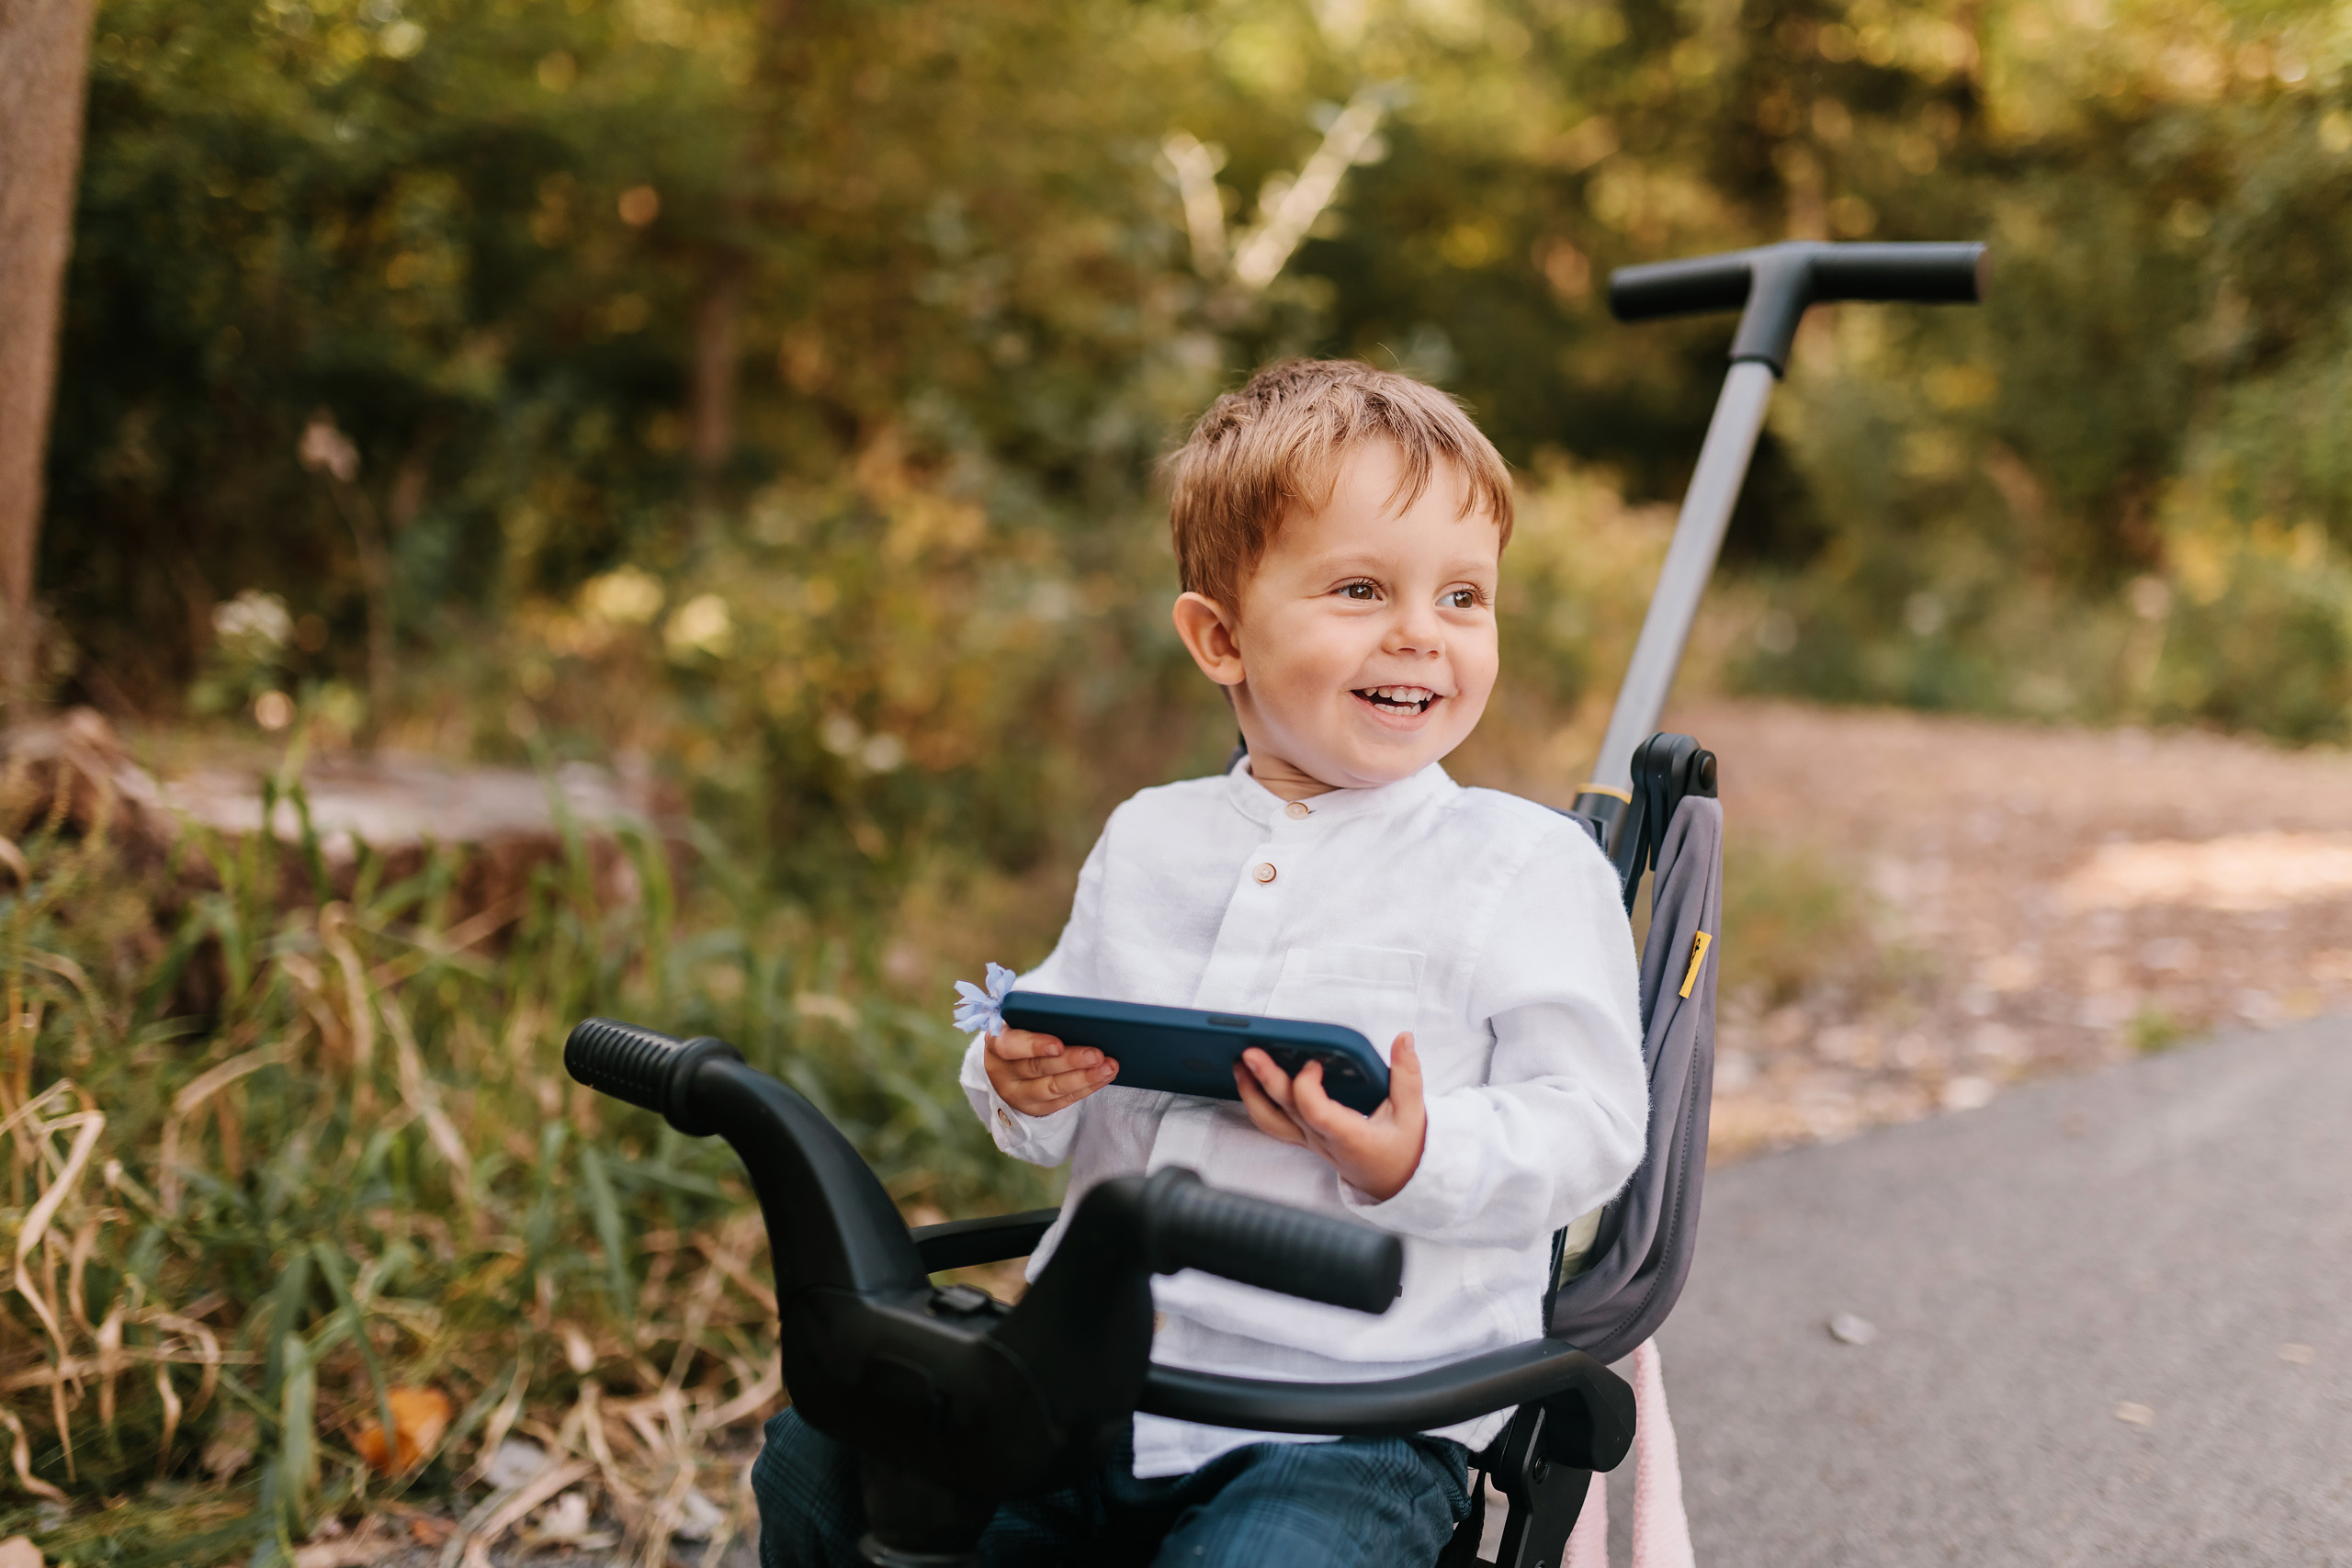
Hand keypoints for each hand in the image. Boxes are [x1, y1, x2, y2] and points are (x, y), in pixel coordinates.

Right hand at [984, 1026, 1117, 1117]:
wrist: (1013, 1061)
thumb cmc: (1025, 1030)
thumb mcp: (1023, 1020)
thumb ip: (1040, 1016)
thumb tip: (1078, 1016)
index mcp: (997, 1042)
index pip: (1010, 1046)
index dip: (1034, 1045)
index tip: (1058, 1044)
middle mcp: (1002, 1072)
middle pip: (1037, 1068)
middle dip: (1070, 1061)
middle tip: (1097, 1054)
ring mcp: (1017, 1094)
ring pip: (1052, 1089)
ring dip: (1084, 1077)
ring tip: (1109, 1066)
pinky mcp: (1035, 1108)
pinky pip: (1063, 1101)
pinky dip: (1086, 1088)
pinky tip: (1104, 1076)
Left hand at [1233, 1033, 1426, 1201]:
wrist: (1394, 1183)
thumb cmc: (1402, 1151)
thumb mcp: (1413, 1114)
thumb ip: (1407, 1074)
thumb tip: (1404, 1039)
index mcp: (1348, 1136)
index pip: (1315, 1112)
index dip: (1307, 1086)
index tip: (1314, 1062)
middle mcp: (1321, 1139)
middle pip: (1285, 1111)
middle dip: (1264, 1080)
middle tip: (1250, 1052)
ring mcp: (1309, 1140)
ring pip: (1269, 1122)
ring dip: (1250, 1093)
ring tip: (1239, 1064)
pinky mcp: (1304, 1136)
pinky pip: (1273, 1122)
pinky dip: (1257, 1100)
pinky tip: (1250, 1079)